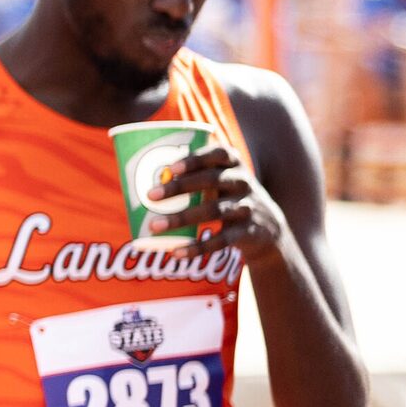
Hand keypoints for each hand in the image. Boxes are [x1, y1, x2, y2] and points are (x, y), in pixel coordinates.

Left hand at [150, 144, 289, 269]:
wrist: (268, 228)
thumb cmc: (228, 196)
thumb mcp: (220, 180)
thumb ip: (192, 176)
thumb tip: (138, 177)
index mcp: (234, 165)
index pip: (219, 154)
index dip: (196, 159)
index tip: (171, 167)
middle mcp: (243, 183)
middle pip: (212, 181)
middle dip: (179, 187)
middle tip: (150, 196)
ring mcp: (247, 207)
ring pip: (214, 211)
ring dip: (181, 218)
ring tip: (154, 226)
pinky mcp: (247, 231)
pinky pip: (221, 240)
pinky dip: (197, 247)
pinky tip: (176, 252)